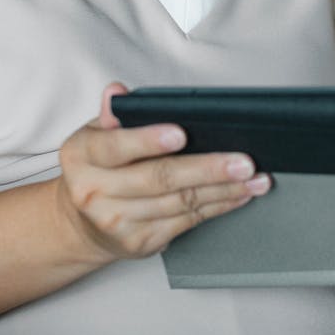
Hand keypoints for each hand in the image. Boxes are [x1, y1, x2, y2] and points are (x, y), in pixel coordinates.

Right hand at [56, 83, 270, 261]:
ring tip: (253, 177)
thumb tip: (118, 92)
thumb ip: (113, 115)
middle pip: (159, 178)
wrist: (82, 224)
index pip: (115, 146)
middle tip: (242, 161)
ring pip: (181, 202)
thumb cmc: (97, 169)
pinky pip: (188, 221)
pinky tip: (239, 195)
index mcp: (81, 156)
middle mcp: (94, 192)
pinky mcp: (141, 243)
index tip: (181, 134)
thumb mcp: (95, 136)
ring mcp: (117, 221)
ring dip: (224, 189)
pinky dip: (219, 206)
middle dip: (207, 168)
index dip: (149, 140)